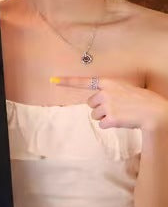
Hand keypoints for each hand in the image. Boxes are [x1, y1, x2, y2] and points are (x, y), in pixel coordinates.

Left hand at [52, 76, 167, 132]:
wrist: (154, 111)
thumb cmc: (140, 100)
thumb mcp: (123, 89)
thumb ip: (108, 92)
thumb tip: (94, 102)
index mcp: (108, 83)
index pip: (83, 81)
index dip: (66, 82)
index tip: (52, 80)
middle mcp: (105, 93)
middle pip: (89, 104)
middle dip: (99, 108)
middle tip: (116, 108)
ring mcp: (108, 105)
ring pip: (94, 115)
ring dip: (104, 117)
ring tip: (120, 114)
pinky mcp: (111, 118)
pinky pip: (101, 125)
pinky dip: (109, 125)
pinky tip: (121, 121)